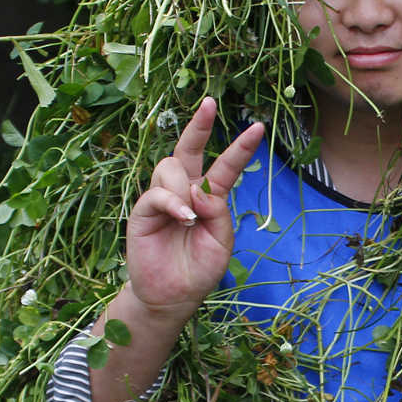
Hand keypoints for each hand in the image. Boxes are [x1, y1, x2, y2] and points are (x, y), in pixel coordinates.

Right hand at [125, 97, 265, 318]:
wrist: (172, 297)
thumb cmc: (199, 269)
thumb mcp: (221, 242)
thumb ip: (218, 212)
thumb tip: (199, 189)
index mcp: (209, 197)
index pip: (224, 166)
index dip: (240, 147)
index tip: (258, 127)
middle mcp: (185, 192)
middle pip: (188, 149)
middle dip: (198, 126)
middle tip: (210, 103)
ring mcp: (162, 199)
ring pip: (171, 167)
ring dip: (185, 187)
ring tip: (190, 216)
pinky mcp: (144, 212)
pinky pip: (157, 193)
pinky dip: (172, 202)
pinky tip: (183, 217)